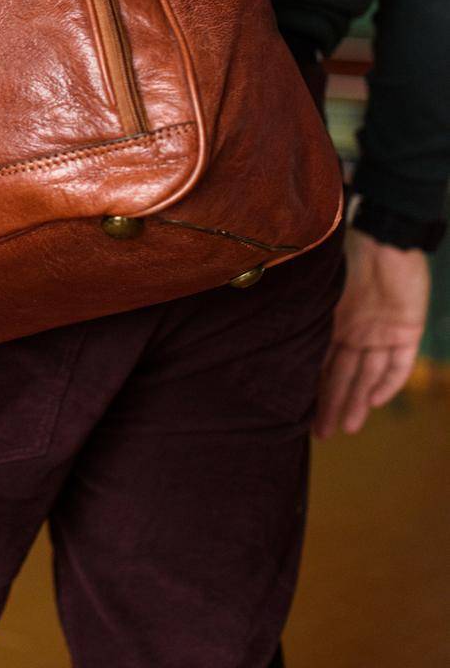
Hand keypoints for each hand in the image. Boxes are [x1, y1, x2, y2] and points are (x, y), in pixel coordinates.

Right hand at [313, 225, 429, 438]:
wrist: (386, 233)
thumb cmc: (348, 249)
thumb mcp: (320, 283)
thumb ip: (303, 307)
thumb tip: (259, 320)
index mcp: (333, 317)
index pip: (321, 360)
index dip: (312, 386)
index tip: (297, 410)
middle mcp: (356, 329)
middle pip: (344, 374)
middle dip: (331, 404)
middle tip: (320, 434)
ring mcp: (381, 331)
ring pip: (368, 374)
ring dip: (356, 401)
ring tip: (345, 428)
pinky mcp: (407, 330)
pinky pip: (398, 364)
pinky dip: (387, 383)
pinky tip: (374, 402)